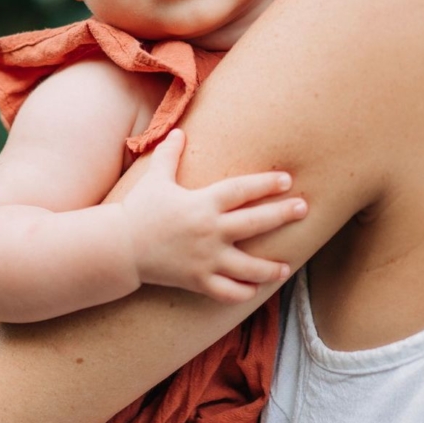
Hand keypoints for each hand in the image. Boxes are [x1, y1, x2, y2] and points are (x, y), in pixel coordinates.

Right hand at [119, 130, 307, 302]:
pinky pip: (227, 291)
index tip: (288, 180)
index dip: (266, 184)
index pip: (242, 190)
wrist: (119, 248)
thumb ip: (169, 155)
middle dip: (282, 215)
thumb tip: (178, 131)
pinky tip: (255, 288)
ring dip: (270, 267)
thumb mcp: (156, 178)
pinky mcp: (198, 281)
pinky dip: (243, 291)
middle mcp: (209, 231)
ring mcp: (205, 259)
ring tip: (286, 266)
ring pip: (247, 266)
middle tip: (304, 208)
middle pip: (254, 222)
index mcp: (203, 203)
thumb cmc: (140, 210)